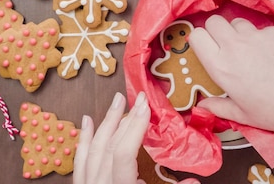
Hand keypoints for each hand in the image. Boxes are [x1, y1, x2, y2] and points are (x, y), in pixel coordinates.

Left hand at [73, 92, 199, 183]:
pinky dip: (83, 139)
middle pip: (108, 146)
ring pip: (92, 150)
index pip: (123, 153)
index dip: (134, 127)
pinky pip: (79, 160)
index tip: (146, 105)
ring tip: (116, 103)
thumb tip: (194, 183)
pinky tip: (86, 122)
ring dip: (105, 123)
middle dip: (123, 119)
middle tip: (136, 97)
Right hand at [188, 15, 273, 131]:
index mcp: (220, 66)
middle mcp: (234, 46)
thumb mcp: (240, 115)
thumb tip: (200, 107)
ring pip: (238, 22)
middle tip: (226, 46)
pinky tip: (273, 53)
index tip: (207, 49)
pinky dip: (263, 37)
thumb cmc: (272, 111)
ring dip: (239, 32)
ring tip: (250, 49)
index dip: (200, 40)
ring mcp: (256, 36)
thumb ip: (217, 107)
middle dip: (217, 30)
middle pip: (214, 21)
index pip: (196, 35)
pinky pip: (262, 28)